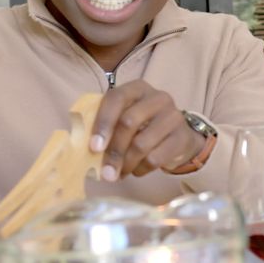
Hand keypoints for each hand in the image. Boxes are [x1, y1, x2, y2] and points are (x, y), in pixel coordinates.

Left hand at [90, 80, 205, 180]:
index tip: (93, 147)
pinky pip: (156, 158)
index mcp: (137, 88)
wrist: (178, 135)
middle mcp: (158, 97)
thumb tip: (81, 148)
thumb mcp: (124, 117)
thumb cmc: (142, 126)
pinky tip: (136, 170)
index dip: (102, 123)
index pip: (116, 99)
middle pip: (128, 122)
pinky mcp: (182, 136)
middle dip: (113, 151)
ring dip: (126, 164)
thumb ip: (105, 125)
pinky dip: (141, 169)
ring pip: (141, 144)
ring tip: (118, 173)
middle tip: (105, 172)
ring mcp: (173, 116)